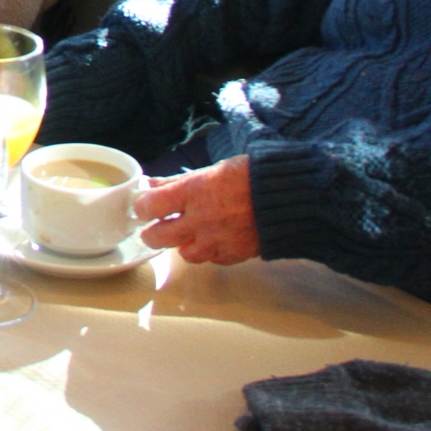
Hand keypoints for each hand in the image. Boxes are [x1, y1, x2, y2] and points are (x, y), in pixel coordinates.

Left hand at [134, 157, 259, 264]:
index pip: (150, 206)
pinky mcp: (234, 255)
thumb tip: (150, 184)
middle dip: (152, 233)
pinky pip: (212, 260)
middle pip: (159, 237)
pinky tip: (214, 239)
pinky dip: (209, 251)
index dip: (142, 207)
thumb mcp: (209, 171)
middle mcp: (201, 219)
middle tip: (155, 228)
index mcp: (193, 192)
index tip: (143, 206)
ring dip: (183, 244)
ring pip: (185, 254)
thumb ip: (176, 182)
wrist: (288, 195)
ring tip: (190, 233)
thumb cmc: (249, 176)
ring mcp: (217, 240)